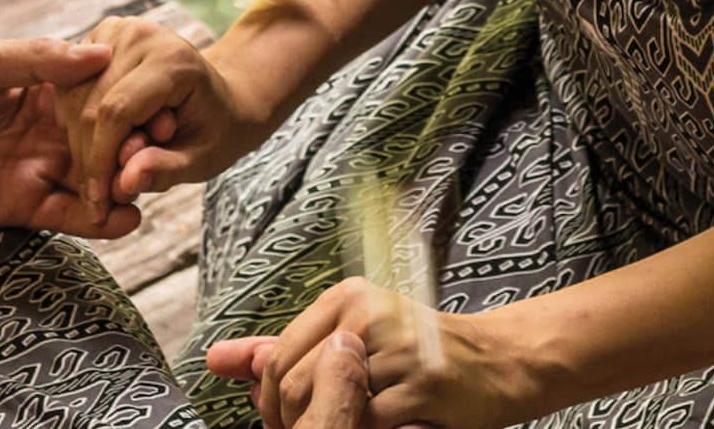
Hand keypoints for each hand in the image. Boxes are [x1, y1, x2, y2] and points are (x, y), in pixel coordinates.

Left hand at [0, 36, 141, 239]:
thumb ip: (34, 60)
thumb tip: (97, 53)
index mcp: (32, 83)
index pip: (90, 91)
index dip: (122, 98)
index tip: (154, 103)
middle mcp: (38, 126)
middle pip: (97, 137)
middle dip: (128, 145)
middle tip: (158, 151)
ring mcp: (27, 167)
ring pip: (87, 178)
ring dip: (119, 183)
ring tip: (148, 188)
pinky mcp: (11, 206)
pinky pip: (62, 214)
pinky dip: (95, 220)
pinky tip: (123, 219)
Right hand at [54, 15, 269, 223]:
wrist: (222, 97)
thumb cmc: (215, 129)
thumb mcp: (202, 159)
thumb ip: (165, 169)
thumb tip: (125, 183)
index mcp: (172, 60)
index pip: (116, 112)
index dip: (101, 162)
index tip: (97, 206)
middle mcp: (142, 34)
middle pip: (91, 107)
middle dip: (89, 160)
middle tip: (99, 200)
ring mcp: (118, 29)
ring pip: (74, 98)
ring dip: (80, 145)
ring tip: (106, 172)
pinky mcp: (102, 35)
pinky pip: (71, 87)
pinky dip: (76, 123)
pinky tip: (99, 143)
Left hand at [214, 278, 523, 428]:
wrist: (494, 363)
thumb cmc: (417, 355)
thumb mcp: (351, 340)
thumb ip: (287, 350)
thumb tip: (218, 360)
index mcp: (346, 297)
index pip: (278, 355)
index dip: (268, 400)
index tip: (278, 422)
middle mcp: (365, 313)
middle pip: (293, 384)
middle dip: (291, 425)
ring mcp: (393, 347)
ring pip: (325, 409)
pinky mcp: (419, 383)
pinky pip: (365, 425)